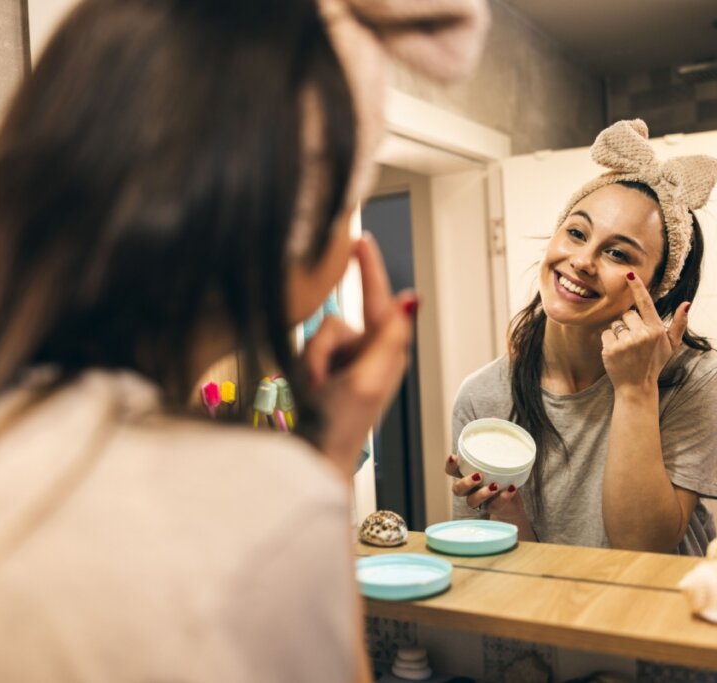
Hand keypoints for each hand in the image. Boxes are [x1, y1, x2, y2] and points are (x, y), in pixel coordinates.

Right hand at [302, 234, 416, 479]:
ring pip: (318, 335)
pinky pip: (308, 350)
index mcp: (387, 352)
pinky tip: (311, 390)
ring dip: (313, 362)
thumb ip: (387, 336)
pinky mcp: (325, 369)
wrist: (314, 456)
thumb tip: (410, 300)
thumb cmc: (343, 425)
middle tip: (320, 380)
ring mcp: (346, 361)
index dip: (369, 267)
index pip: (379, 299)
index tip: (357, 239)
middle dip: (323, 348)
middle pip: (338, 321)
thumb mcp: (369, 378)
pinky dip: (306, 369)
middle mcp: (368, 352)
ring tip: (317, 390)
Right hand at [445, 454, 528, 522]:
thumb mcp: (498, 466)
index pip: (452, 471)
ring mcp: (479, 501)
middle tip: (478, 475)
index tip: (454, 457)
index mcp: (467, 476)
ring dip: (482, 493)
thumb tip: (510, 438)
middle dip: (466, 482)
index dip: (450, 465)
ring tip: (495, 485)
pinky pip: (494, 505)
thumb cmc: (502, 480)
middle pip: (457, 489)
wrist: (512, 504)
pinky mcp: (491, 509)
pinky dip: (503, 497)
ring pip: (472, 501)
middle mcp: (470, 490)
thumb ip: (499, 457)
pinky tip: (511, 489)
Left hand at [601, 272, 689, 392]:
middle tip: (635, 342)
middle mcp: (642, 335)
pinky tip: (617, 353)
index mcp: (656, 330)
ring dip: (619, 333)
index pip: (645, 303)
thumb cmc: (654, 363)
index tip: (630, 274)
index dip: (637, 288)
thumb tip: (687, 304)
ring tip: (627, 349)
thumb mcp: (671, 345)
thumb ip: (679, 324)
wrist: (637, 386)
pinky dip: (609, 341)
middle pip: (627, 314)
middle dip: (629, 324)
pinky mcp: (611, 349)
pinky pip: (606, 333)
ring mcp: (626, 342)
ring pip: (616, 324)